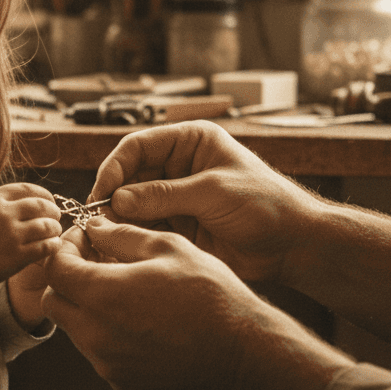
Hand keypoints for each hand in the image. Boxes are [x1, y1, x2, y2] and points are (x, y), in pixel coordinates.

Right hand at [0, 183, 61, 298]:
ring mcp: (10, 235)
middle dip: (53, 211)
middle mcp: (2, 214)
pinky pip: (44, 247)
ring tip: (55, 232)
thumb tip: (24, 203)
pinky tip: (53, 246)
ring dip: (55, 228)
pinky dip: (53, 245)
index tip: (49, 200)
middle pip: (41, 206)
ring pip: (46, 226)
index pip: (27, 189)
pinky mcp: (16, 257)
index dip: (44, 194)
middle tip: (56, 217)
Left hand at [42, 217, 269, 389]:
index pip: (54, 269)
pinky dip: (107, 335)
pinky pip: (99, 354)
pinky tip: (140, 322)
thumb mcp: (167, 247)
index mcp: (102, 295)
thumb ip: (120, 236)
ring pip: (75, 330)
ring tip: (124, 292)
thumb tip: (94, 229)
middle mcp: (96, 335)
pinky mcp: (121, 383)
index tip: (85, 240)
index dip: (64, 249)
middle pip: (55, 302)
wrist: (243, 352)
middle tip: (96, 264)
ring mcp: (106, 364)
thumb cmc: (209, 294)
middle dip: (67, 280)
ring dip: (87, 308)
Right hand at [88, 121, 321, 284]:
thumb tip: (118, 200)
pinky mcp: (176, 226)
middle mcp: (178, 167)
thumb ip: (164, 195)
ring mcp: (175, 197)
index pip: (138, 146)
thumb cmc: (266, 205)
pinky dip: (130, 236)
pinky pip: (143, 227)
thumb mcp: (213, 192)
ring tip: (105, 236)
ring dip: (118, 219)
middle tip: (97, 220)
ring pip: (131, 204)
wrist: (293, 245)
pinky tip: (119, 247)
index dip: (115, 167)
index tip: (102, 192)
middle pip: (129, 176)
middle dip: (112, 197)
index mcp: (190, 142)